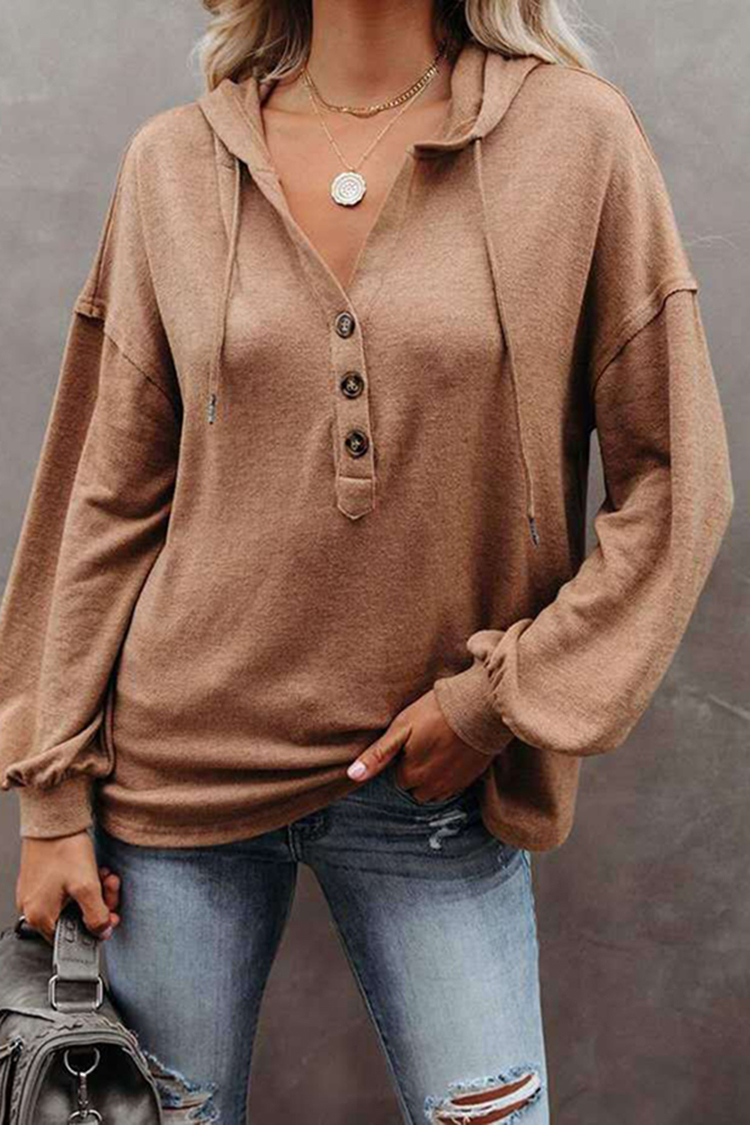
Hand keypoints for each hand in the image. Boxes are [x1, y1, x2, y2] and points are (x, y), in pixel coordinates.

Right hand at [17, 830, 121, 946]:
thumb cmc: (64, 849)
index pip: (70, 938)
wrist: (54, 818)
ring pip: (73, 903)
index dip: (94, 929)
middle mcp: (33, 908)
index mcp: (40, 916)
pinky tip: (94, 870)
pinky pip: (66, 890)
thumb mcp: (86, 886)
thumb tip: (101, 932)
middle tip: (110, 888)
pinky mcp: (41, 880)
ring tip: (104, 875)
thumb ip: (96, 915)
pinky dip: (83, 882)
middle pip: (74, 919)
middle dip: (98, 904)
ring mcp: (35, 893)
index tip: (110, 917)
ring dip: (94, 891)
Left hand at [346, 688, 493, 802]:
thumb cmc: (436, 712)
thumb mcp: (402, 728)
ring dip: (433, 776)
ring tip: (440, 748)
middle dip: (417, 771)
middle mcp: (432, 787)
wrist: (481, 707)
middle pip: (416, 787)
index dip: (403, 758)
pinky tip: (454, 754)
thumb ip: (377, 755)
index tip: (412, 740)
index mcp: (411, 775)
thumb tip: (352, 776)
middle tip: (426, 742)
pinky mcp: (471, 779)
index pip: (398, 777)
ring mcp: (453, 785)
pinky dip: (451, 775)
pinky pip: (454, 787)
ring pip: (435, 790)